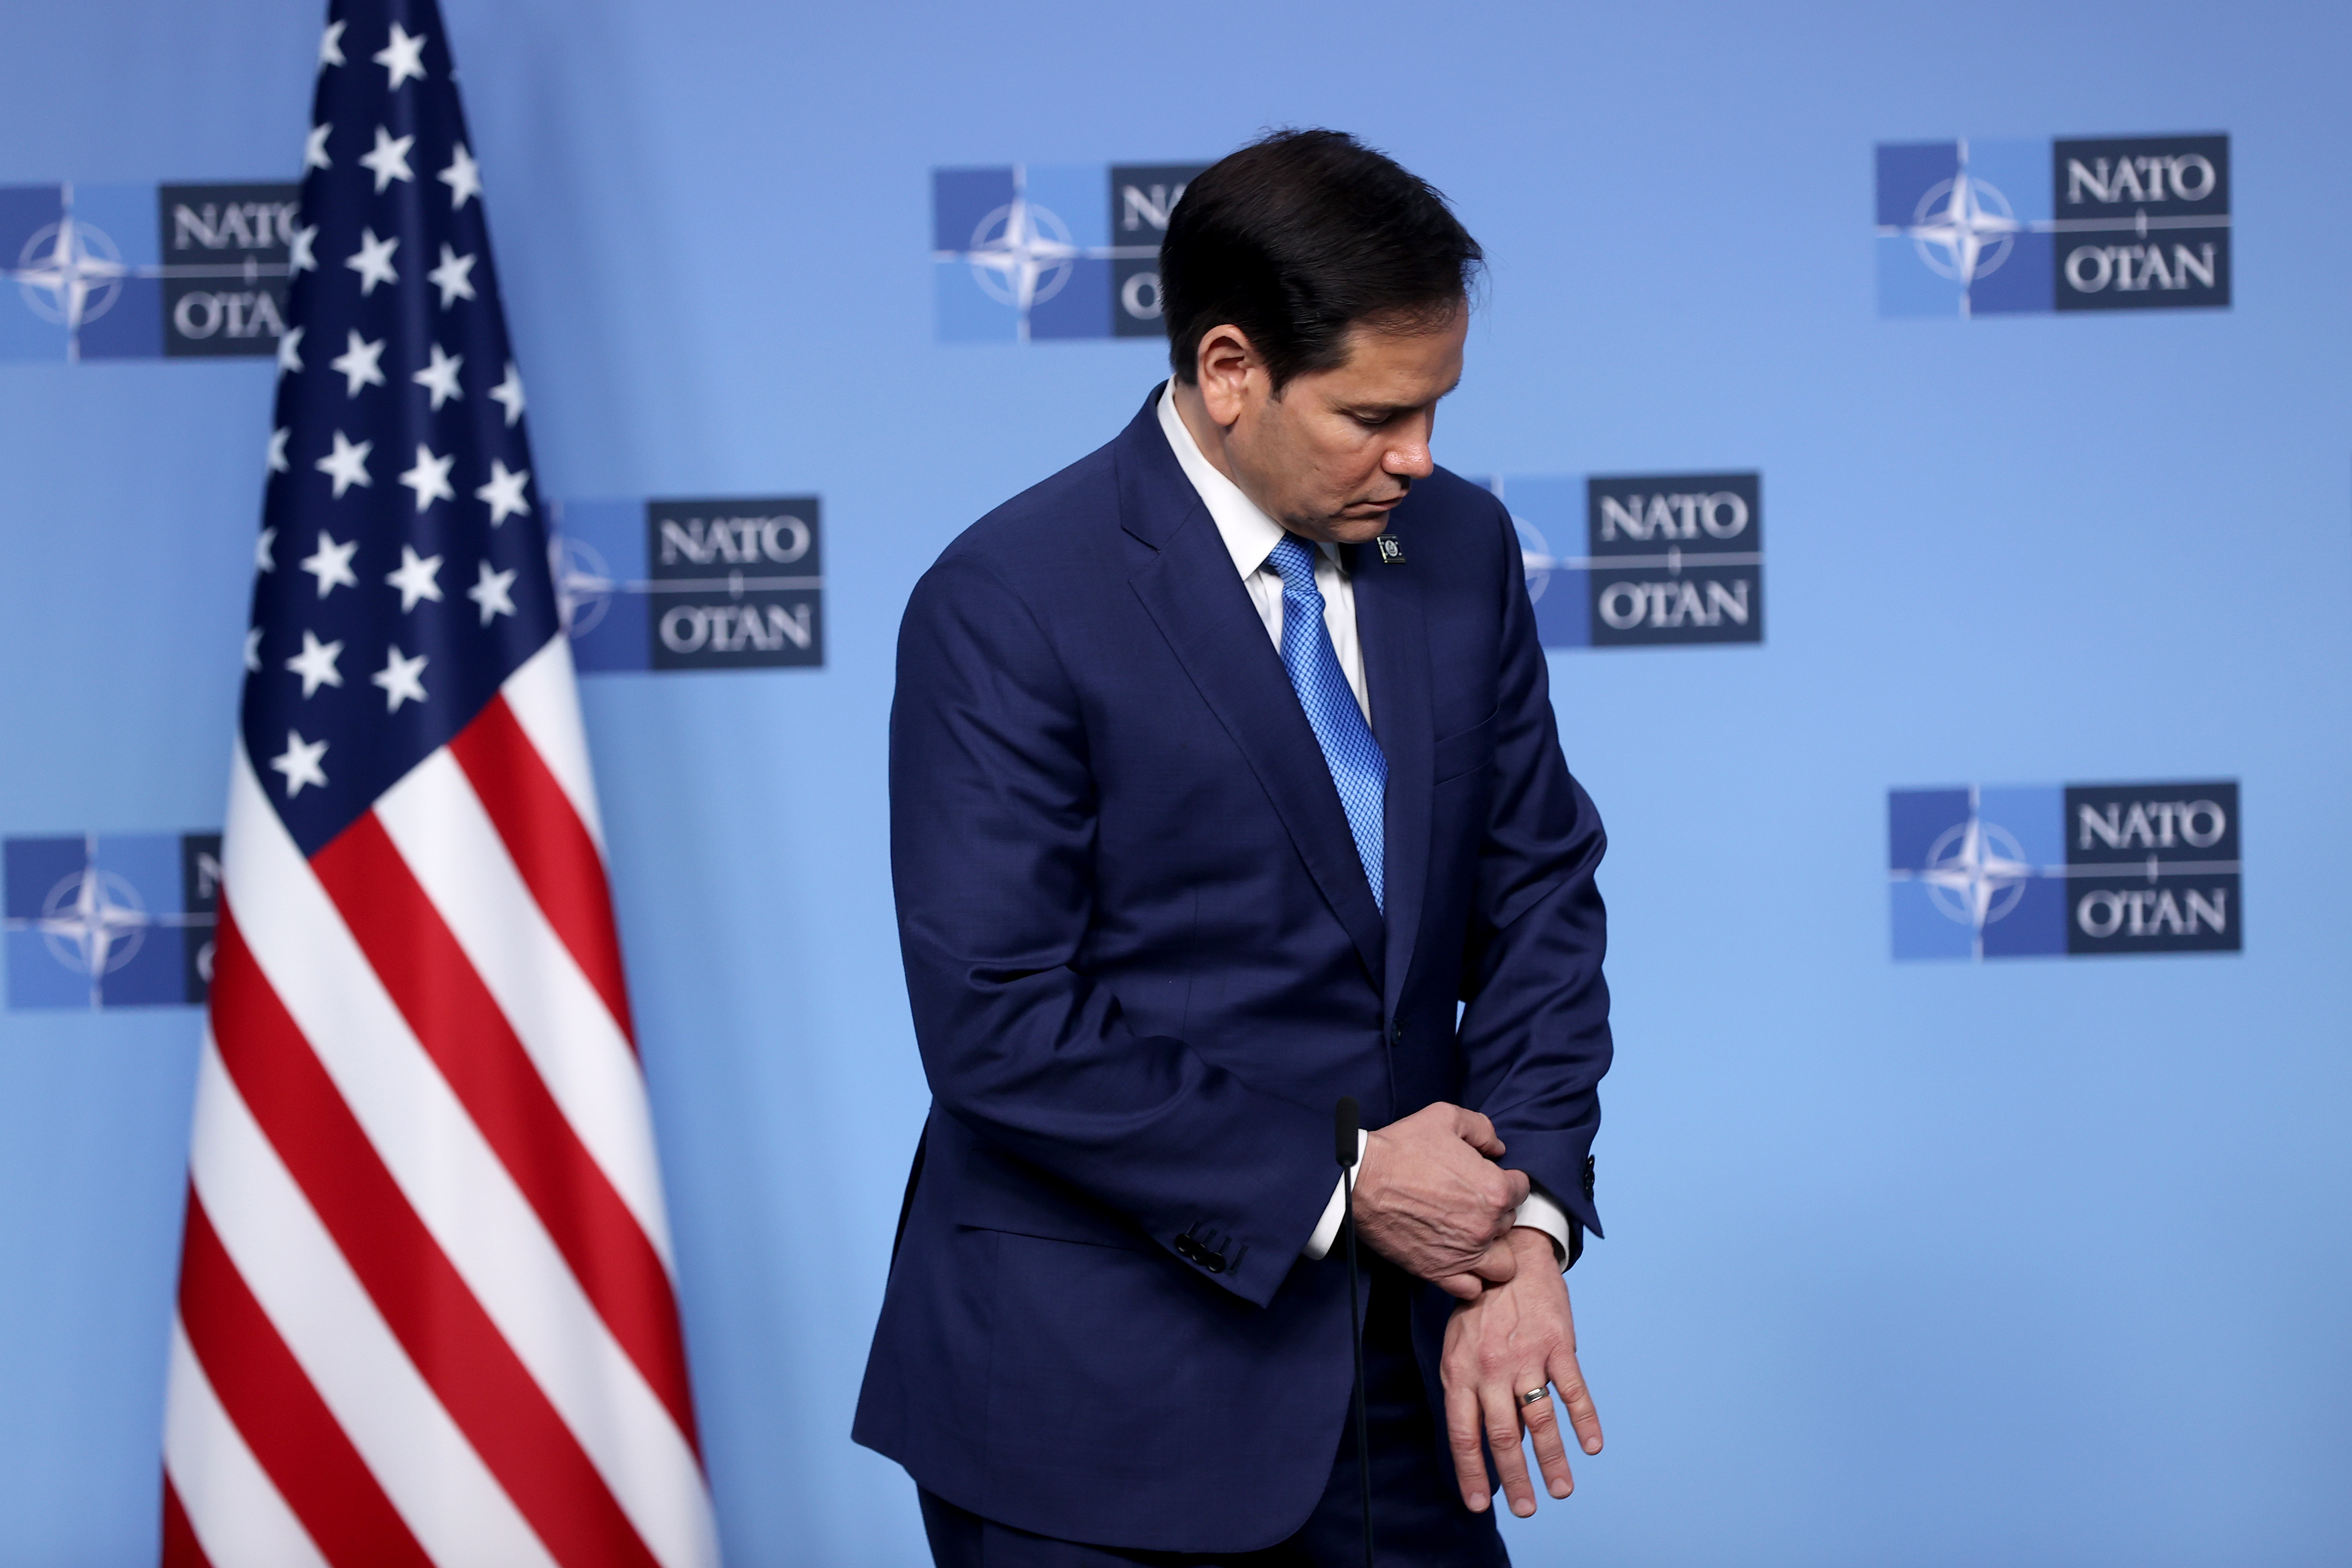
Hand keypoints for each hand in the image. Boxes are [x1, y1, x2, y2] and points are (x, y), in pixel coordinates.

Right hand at [1353, 1102, 1529, 1299]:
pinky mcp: (1439, 1272)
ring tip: (1473, 1237)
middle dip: (1497, 1213)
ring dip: (1493, 1251)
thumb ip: (1482, 1129)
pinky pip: (1471, 1289)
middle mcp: (1486, 1226)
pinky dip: (1470, 1278)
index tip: (1488, 1178)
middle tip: (1472, 1203)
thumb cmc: (1401, 1148)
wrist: (1360, 1180)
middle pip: (1511, 1224)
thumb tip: (1498, 1149)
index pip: (1522, 1190)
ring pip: (1502, 1265)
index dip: (1507, 1181)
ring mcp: (1464, 1254)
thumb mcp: (1445, 1117)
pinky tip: (1458, 1259)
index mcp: (1494, 1190)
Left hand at [1441, 1228, 1601, 1516]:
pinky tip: (1592, 1446)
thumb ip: (1471, 1393)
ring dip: (1552, 1459)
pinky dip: (1584, 1420)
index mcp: (1461, 1372)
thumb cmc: (1480, 1309)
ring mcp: (1526, 1356)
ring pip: (1539, 1419)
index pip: (1463, 1434)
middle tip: (1527, 1509)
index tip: (1479, 1504)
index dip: (1471, 1472)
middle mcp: (1491, 1368)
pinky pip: (1573, 1390)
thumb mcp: (1460, 1348)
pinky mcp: (1558, 1344)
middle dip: (1515, 1478)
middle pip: (1502, 1435)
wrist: (1510, 1256)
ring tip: (1561, 1489)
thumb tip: (1492, 1442)